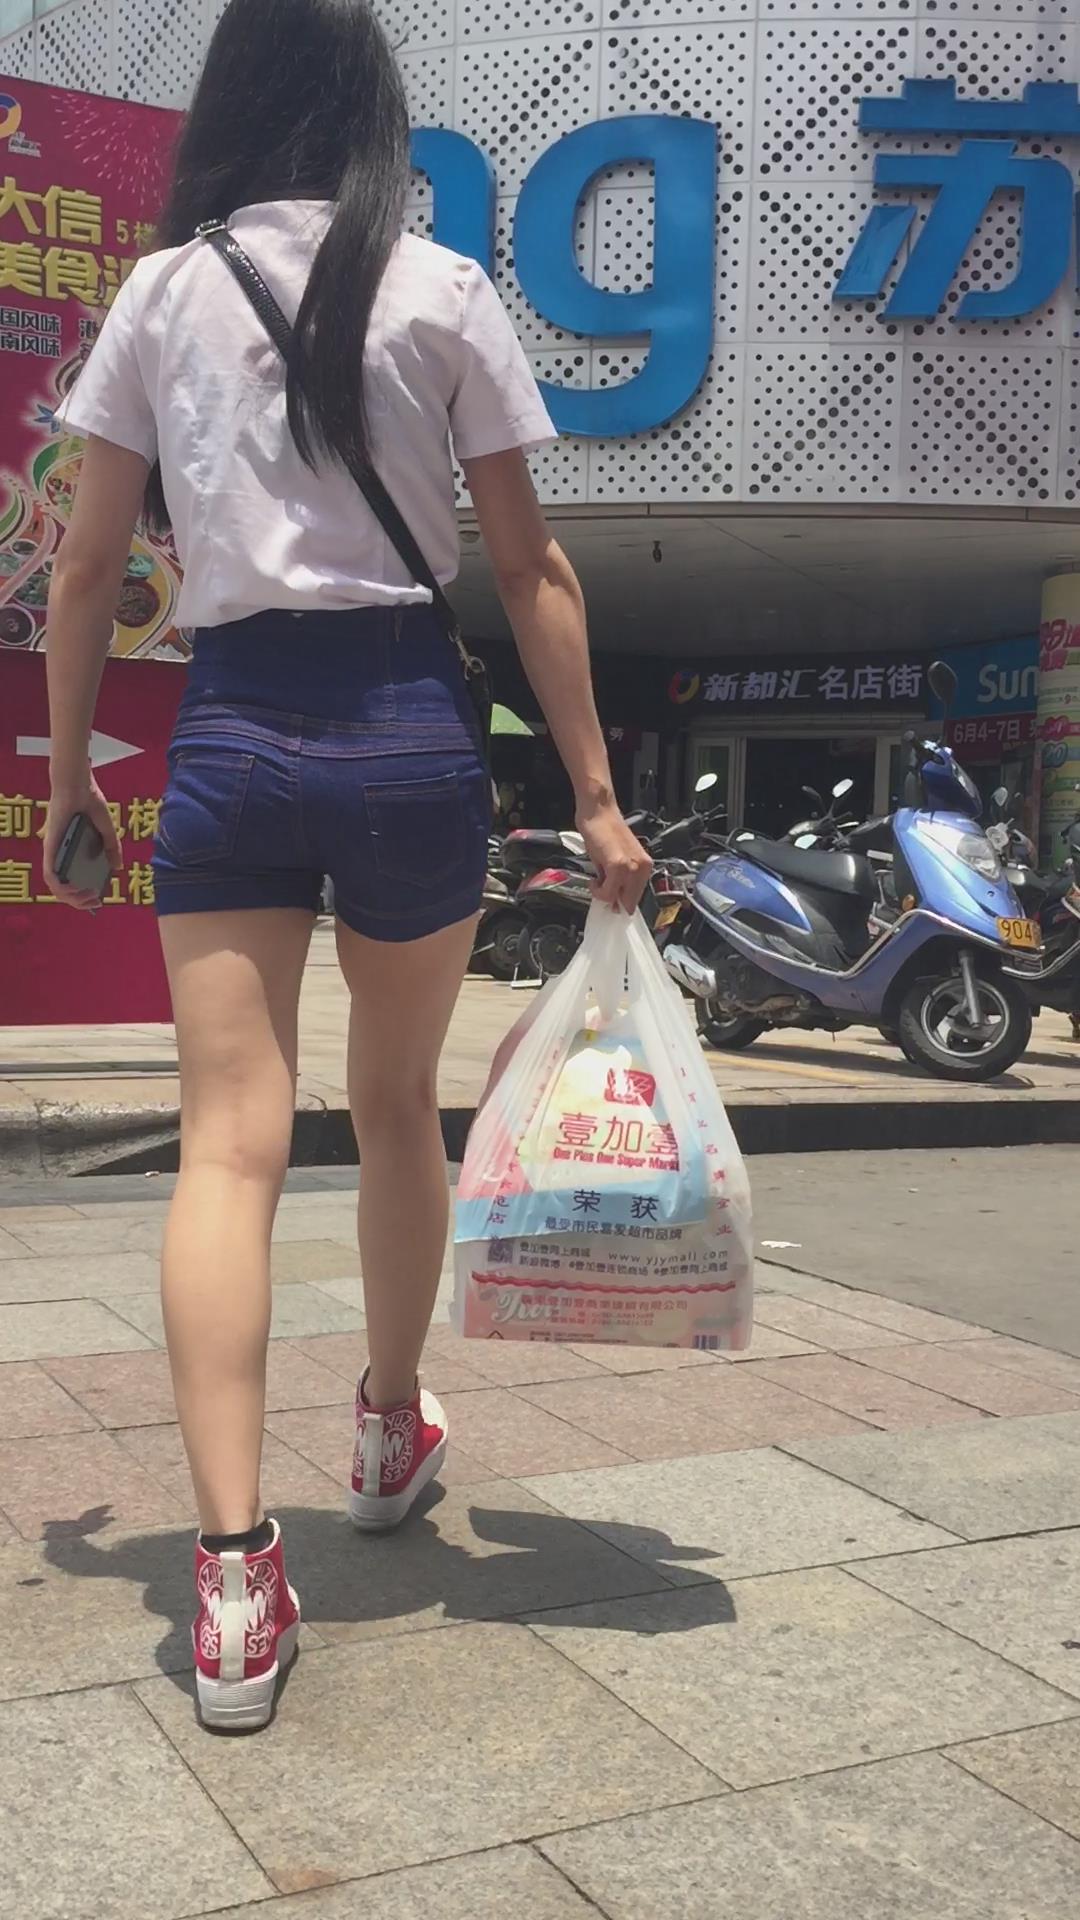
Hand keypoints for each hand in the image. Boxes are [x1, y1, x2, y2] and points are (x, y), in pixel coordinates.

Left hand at [43, 775, 123, 909]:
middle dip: (79, 902)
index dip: (82, 895)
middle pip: (63, 888)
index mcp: (71, 851)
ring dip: (70, 898)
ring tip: (88, 897)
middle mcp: (60, 854)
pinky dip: (59, 885)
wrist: (79, 786)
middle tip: (95, 902)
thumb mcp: (106, 830)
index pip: (72, 880)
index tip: (98, 899)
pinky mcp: (51, 846)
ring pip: (54, 885)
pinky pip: (49, 872)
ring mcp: (54, 851)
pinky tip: (72, 890)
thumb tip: (118, 868)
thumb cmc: (89, 802)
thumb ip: (112, 848)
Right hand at [577, 796, 652, 912]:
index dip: (623, 903)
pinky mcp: (618, 865)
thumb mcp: (615, 859)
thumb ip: (617, 880)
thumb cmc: (604, 831)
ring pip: (617, 898)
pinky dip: (598, 890)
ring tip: (596, 881)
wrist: (598, 812)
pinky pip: (608, 892)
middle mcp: (641, 867)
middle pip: (629, 902)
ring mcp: (631, 867)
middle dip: (613, 901)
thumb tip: (613, 899)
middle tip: (600, 892)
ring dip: (603, 894)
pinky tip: (593, 879)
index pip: (637, 896)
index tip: (612, 905)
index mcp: (644, 866)